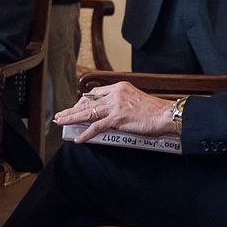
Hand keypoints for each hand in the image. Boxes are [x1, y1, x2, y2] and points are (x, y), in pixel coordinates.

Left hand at [53, 82, 176, 140]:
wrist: (166, 114)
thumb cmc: (154, 111)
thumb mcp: (135, 99)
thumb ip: (122, 103)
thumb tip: (110, 114)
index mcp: (119, 88)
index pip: (94, 93)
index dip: (82, 101)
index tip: (76, 107)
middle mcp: (115, 94)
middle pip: (87, 102)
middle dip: (72, 110)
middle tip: (60, 115)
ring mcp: (115, 106)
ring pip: (87, 113)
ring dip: (72, 119)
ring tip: (61, 123)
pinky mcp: (117, 119)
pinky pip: (97, 127)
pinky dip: (86, 134)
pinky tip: (79, 138)